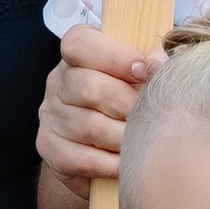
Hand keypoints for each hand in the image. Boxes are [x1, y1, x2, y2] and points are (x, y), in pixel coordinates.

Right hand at [37, 26, 161, 189]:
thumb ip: (152, 63)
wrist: (112, 145)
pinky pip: (84, 159)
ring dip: (125, 138)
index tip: (145, 72)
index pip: (80, 44)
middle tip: (151, 117)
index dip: (115, 57)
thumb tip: (159, 62)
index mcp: (78, 53)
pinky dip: (113, 164)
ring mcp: (50, 115)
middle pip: (89, 87)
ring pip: (89, 126)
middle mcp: (58, 81)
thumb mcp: (142, 74)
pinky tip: (128, 162)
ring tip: (144, 141)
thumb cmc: (134, 101)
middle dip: (128, 105)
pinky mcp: (50, 148)